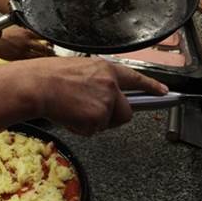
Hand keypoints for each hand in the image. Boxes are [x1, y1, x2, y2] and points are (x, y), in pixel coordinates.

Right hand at [0, 26, 53, 59]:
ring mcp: (23, 50)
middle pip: (45, 47)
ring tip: (52, 60)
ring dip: (47, 58)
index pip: (44, 35)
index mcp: (27, 33)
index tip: (55, 42)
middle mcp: (27, 42)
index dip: (51, 39)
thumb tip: (34, 32)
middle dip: (52, 51)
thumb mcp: (16, 29)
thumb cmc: (3, 35)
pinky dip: (37, 62)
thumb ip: (26, 31)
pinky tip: (41, 64)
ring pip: (40, 55)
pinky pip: (31, 61)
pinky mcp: (19, 58)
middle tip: (55, 53)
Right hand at [17, 57, 165, 135]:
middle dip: (112, 117)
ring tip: (73, 110)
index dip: (151, 86)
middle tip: (91, 115)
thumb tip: (101, 98)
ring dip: (93, 122)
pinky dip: (82, 128)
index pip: (135, 79)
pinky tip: (69, 116)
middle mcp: (110, 85)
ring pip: (107, 123)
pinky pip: (94, 130)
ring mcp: (106, 102)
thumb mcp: (78, 70)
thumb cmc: (48, 77)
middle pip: (125, 112)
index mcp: (105, 70)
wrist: (36, 86)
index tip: (164, 92)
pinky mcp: (98, 117)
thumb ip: (96, 82)